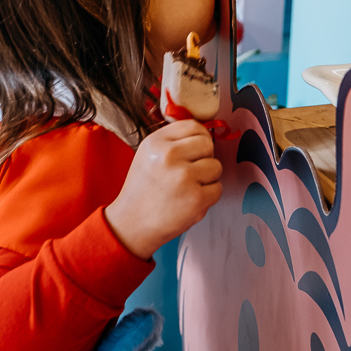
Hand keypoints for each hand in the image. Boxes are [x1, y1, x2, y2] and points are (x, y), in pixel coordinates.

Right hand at [105, 120, 222, 259]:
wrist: (133, 224)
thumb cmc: (144, 189)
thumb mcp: (148, 154)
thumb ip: (173, 141)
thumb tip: (203, 133)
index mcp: (156, 142)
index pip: (193, 126)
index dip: (199, 138)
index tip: (194, 150)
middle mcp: (169, 157)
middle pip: (208, 145)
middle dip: (203, 158)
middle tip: (189, 172)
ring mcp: (185, 178)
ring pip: (216, 167)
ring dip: (207, 178)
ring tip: (187, 187)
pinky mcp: (197, 199)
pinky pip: (218, 189)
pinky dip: (207, 196)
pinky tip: (189, 200)